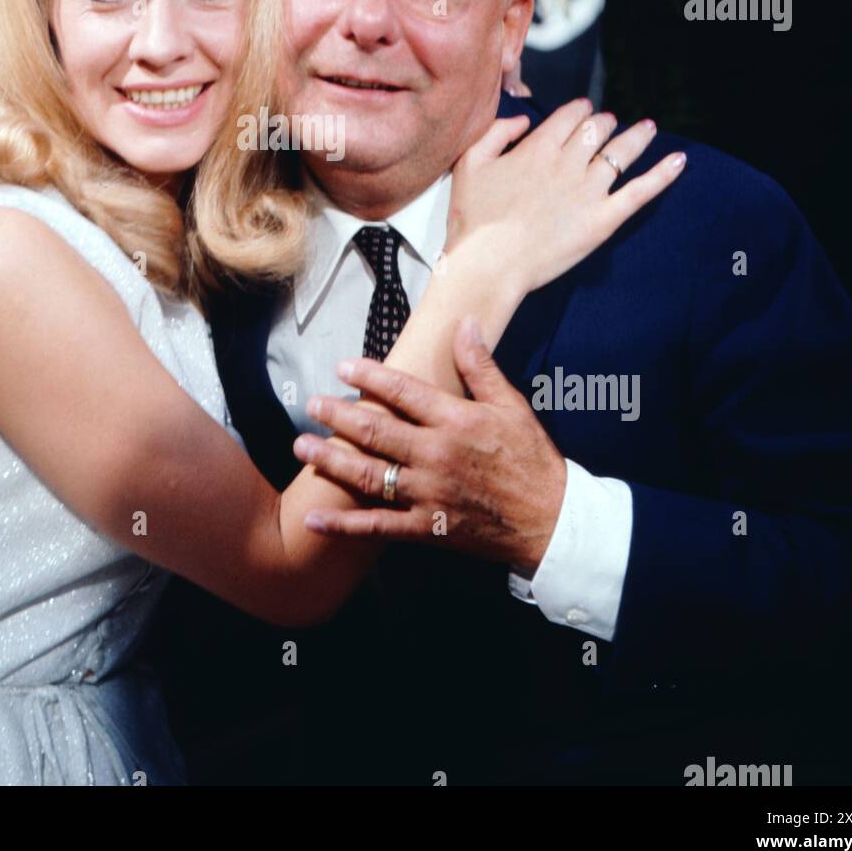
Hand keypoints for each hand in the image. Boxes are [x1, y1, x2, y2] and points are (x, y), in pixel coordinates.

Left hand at [294, 317, 566, 574]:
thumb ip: (481, 366)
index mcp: (455, 421)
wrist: (550, 521)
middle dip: (338, 416)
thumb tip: (464, 323)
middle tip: (311, 404)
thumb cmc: (532, 459)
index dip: (369, 376)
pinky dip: (344, 524)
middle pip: (375, 432)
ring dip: (331, 461)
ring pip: (369, 475)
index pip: (403, 392)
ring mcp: (428, 494)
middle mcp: (436, 456)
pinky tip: (314, 518)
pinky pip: (377, 526)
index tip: (342, 365)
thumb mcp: (512, 405)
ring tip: (301, 447)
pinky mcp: (426, 527)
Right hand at [446, 99, 684, 297]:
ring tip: (648, 128)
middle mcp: (568, 163)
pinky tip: (679, 161)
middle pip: (597, 130)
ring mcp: (589, 191)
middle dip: (604, 123)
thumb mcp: (469, 164)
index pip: (569, 116)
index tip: (583, 110)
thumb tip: (524, 120)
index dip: (579, 109)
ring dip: (637, 136)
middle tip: (608, 124)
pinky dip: (663, 174)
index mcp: (537, 148)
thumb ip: (496, 133)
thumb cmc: (473, 219)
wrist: (489, 263)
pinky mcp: (603, 219)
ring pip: (621, 152)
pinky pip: (640, 191)